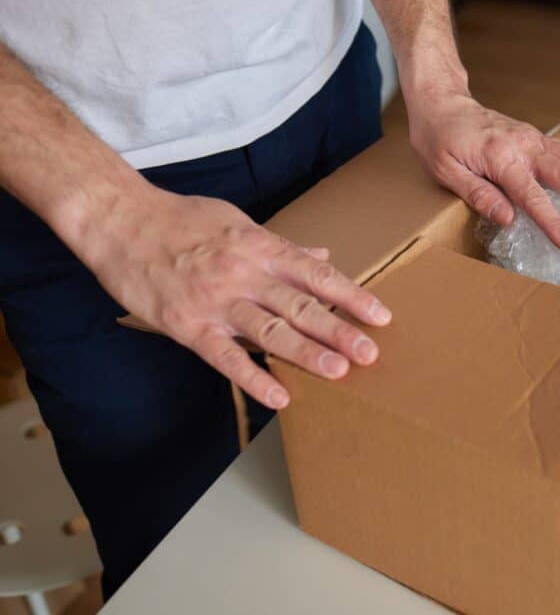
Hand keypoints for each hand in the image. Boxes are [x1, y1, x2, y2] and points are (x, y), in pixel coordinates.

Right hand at [86, 188, 391, 408]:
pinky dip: (252, 378)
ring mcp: (216, 301)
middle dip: (339, 330)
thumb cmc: (182, 219)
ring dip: (306, 353)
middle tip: (370, 352)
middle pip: (300, 305)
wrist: (121, 221)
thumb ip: (282, 246)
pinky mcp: (187, 326)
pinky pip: (225, 356)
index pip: (316, 274)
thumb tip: (322, 257)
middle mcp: (244, 274)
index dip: (350, 295)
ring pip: (269, 331)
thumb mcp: (238, 222)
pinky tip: (279, 397)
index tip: (379, 315)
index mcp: (260, 248)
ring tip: (338, 371)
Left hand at [406, 91, 559, 251]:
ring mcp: (533, 138)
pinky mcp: (536, 136)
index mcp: (501, 158)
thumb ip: (479, 194)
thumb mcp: (446, 171)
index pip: (533, 197)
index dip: (554, 222)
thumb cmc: (438, 139)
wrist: (442, 103)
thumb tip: (509, 219)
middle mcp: (524, 145)